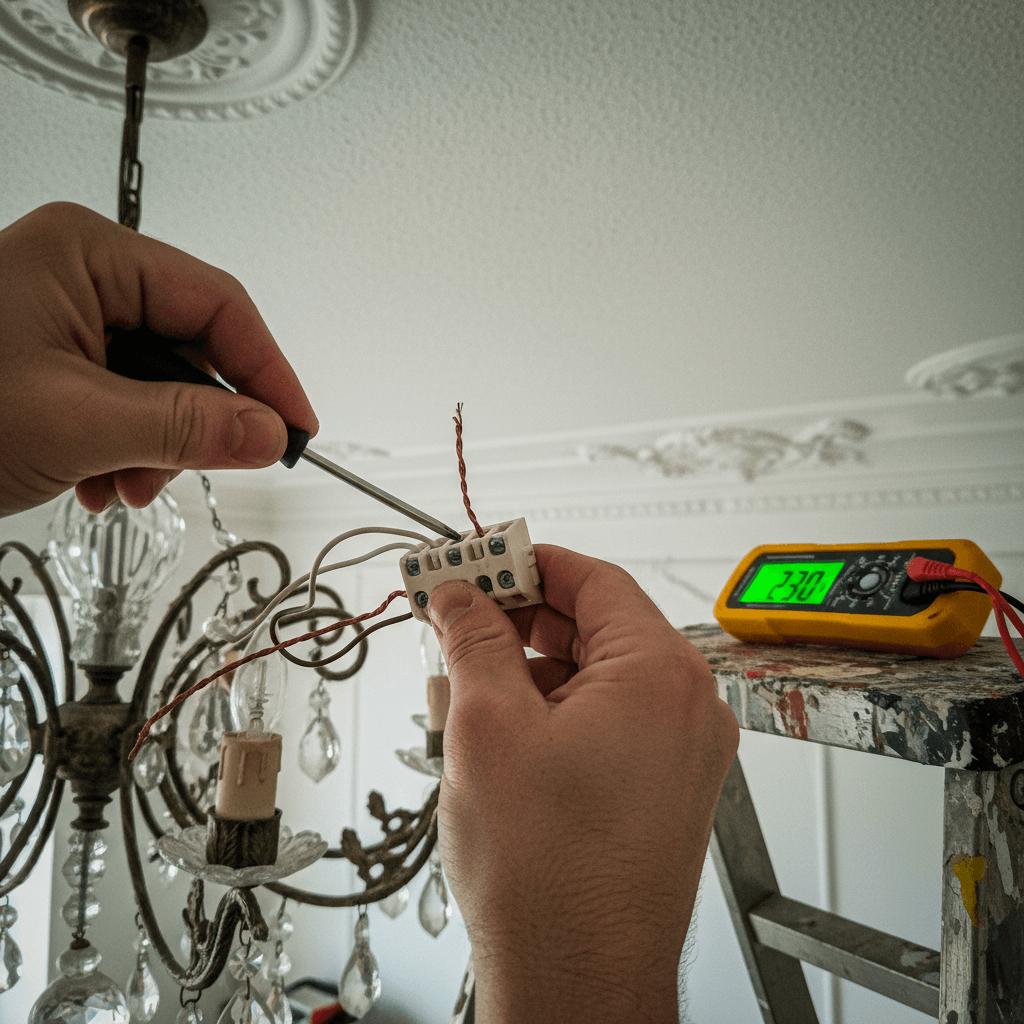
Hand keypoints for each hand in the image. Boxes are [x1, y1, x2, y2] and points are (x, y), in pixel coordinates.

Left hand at [0, 202, 317, 515]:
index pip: (219, 305)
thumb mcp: (77, 424)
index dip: (268, 371)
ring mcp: (67, 316)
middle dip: (196, 422)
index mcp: (88, 255)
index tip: (296, 428)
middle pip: (191, 348)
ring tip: (126, 483)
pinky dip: (127, 448)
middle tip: (199, 468)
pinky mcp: (55, 356)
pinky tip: (101, 478)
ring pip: (160, 383)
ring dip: (159, 445)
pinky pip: (126, 399)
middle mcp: (82, 276)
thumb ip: (187, 426)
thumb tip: (268, 432)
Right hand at [428, 545, 738, 1023]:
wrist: (577, 986)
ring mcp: (680, 753)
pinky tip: (499, 739)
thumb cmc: (550, 880)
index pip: (591, 578)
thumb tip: (461, 597)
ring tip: (465, 699)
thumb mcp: (488, 727)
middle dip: (518, 625)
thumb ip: (474, 640)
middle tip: (456, 625)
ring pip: (594, 678)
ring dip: (527, 676)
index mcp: (661, 675)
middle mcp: (687, 708)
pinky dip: (551, 717)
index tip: (475, 563)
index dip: (524, 564)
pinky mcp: (662, 789)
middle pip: (595, 626)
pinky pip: (605, 723)